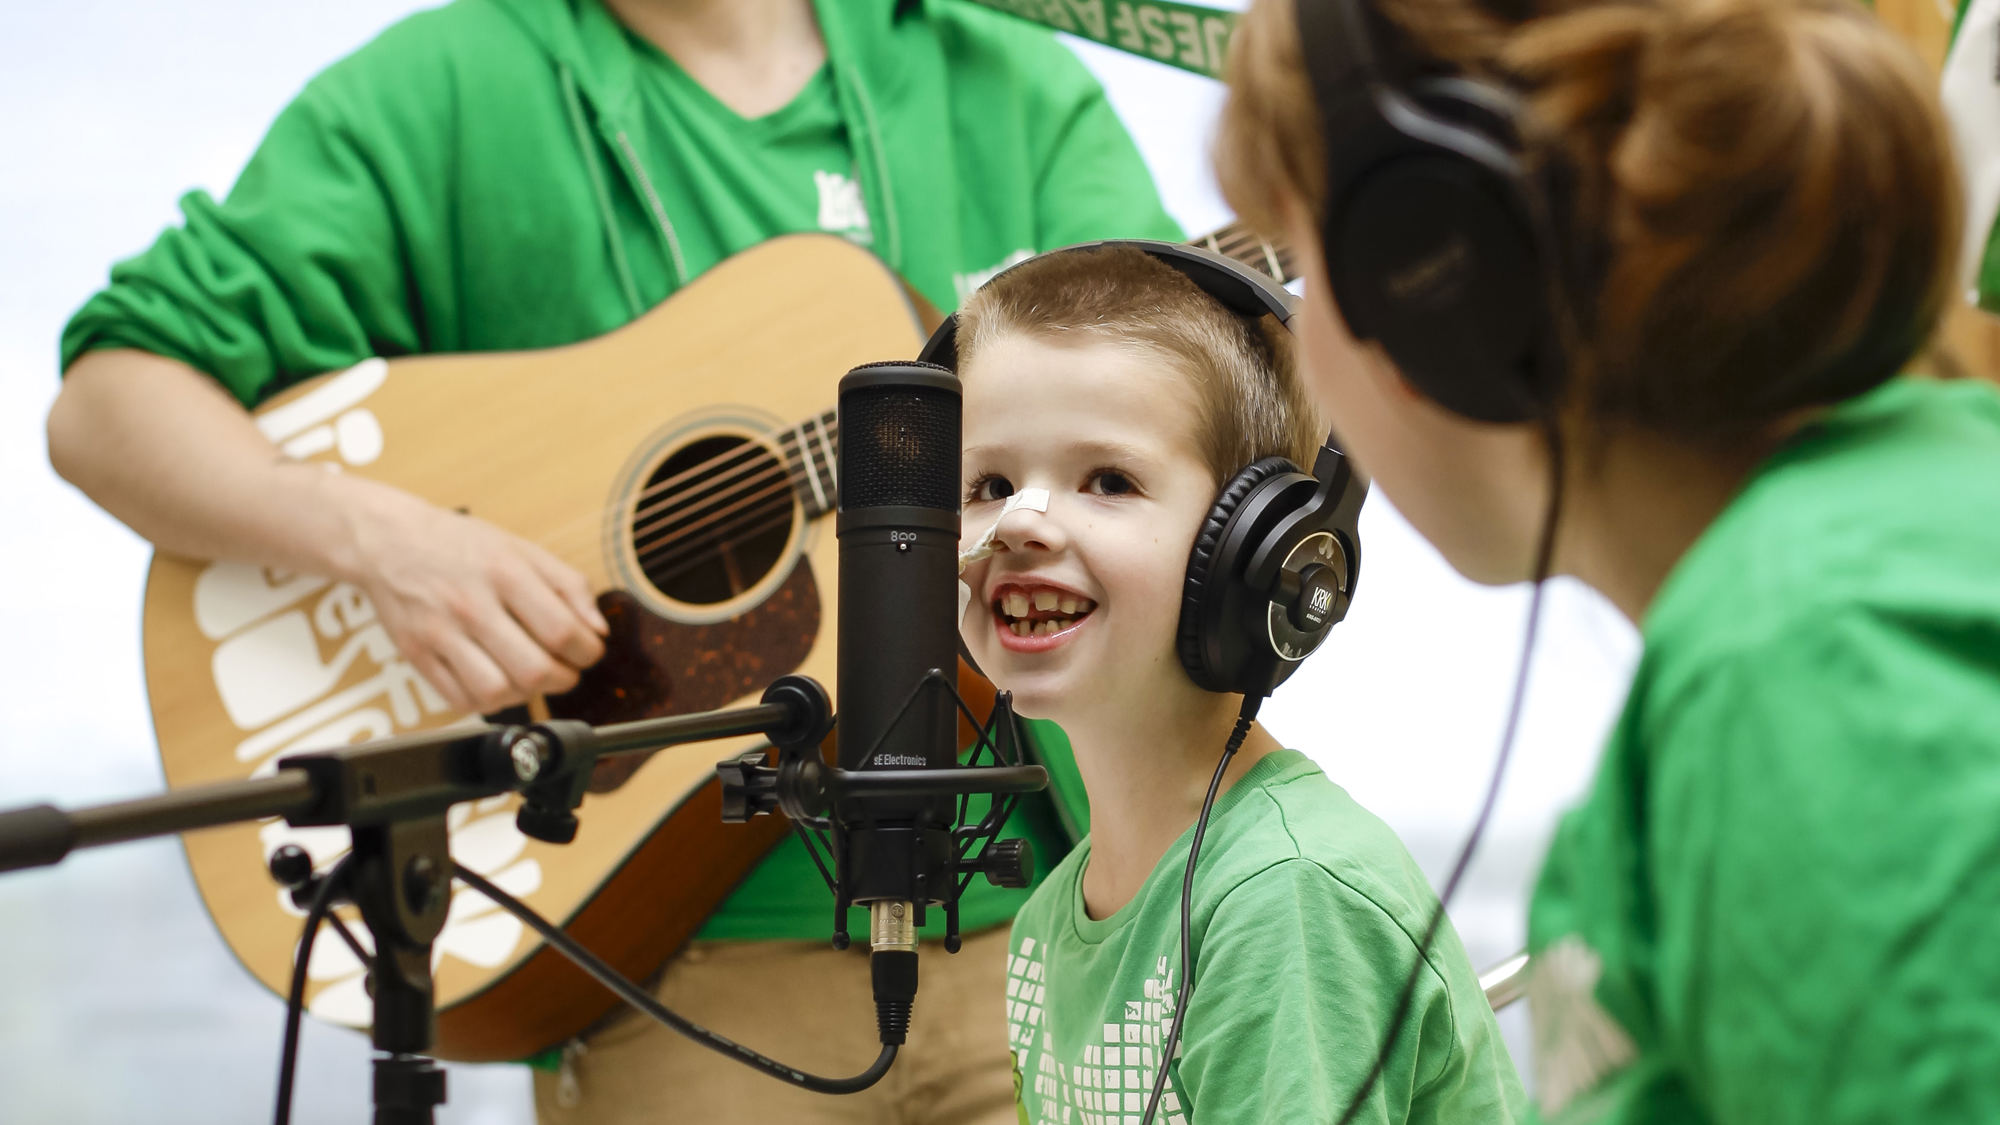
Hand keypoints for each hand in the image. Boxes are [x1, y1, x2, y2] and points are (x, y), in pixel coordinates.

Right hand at [330, 475, 609, 714]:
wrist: (388, 540)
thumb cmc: (460, 544)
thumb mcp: (523, 549)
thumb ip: (569, 585)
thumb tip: (598, 630)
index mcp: (504, 573)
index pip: (562, 631)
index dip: (587, 651)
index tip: (587, 650)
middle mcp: (471, 604)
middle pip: (533, 669)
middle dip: (563, 678)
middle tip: (564, 669)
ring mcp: (439, 633)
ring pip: (496, 691)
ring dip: (525, 693)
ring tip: (529, 676)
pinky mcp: (416, 654)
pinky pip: (460, 700)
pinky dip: (488, 701)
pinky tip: (497, 681)